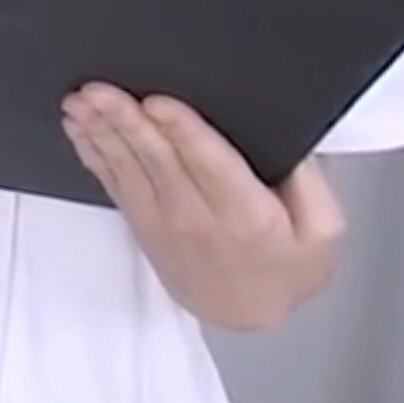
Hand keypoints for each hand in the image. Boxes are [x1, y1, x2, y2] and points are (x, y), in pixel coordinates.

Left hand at [61, 83, 343, 331]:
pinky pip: (112, 183)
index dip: (181, 132)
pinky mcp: (141, 223)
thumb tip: (291, 139)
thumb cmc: (287, 266)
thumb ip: (309, 180)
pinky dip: (93, 152)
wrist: (247, 311)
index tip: (157, 104)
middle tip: (99, 91)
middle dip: (126, 122)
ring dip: (100, 132)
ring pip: (127, 168)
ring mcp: (163, 222)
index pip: (210, 165)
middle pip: (158, 161)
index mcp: (246, 214)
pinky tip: (79, 127)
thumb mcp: (324, 228)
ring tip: (80, 102)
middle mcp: (198, 218)